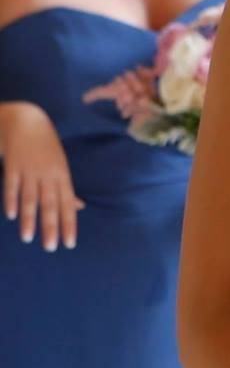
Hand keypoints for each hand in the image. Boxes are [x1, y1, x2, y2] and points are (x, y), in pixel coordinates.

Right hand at [0, 101, 83, 250]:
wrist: (27, 119)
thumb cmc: (47, 147)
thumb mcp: (61, 166)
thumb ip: (66, 189)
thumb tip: (80, 207)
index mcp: (62, 177)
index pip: (68, 205)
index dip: (69, 224)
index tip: (69, 243)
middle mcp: (48, 175)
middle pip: (50, 205)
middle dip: (51, 227)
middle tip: (50, 248)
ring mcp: (30, 170)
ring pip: (30, 198)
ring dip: (29, 219)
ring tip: (28, 238)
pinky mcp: (13, 164)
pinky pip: (12, 184)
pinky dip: (11, 199)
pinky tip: (11, 215)